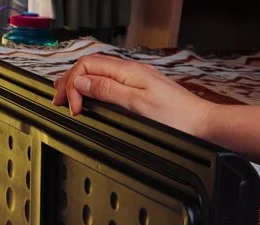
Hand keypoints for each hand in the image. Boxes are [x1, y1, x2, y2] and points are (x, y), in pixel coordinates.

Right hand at [52, 55, 215, 137]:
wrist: (201, 124)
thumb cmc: (176, 118)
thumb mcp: (136, 105)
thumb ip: (107, 91)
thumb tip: (81, 83)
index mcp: (127, 71)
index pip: (87, 65)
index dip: (73, 84)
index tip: (73, 107)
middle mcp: (130, 72)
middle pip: (90, 67)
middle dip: (70, 82)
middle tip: (58, 102)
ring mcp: (134, 80)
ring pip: (98, 75)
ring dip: (80, 86)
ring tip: (68, 100)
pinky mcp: (138, 90)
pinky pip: (109, 84)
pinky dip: (93, 91)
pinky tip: (90, 100)